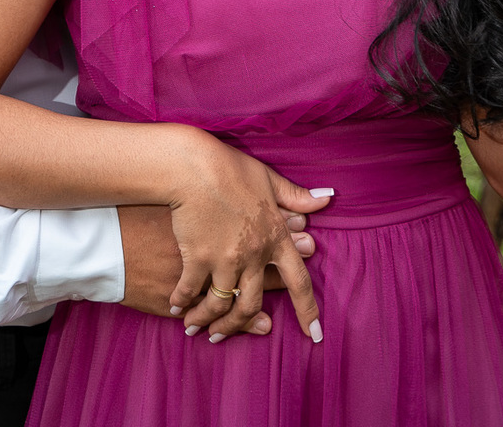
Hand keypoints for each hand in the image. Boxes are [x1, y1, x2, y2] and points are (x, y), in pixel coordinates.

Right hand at [164, 132, 328, 342]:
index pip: (298, 281)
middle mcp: (253, 255)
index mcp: (274, 237)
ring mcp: (225, 260)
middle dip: (237, 324)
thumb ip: (296, 196)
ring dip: (209, 320)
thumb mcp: (268, 179)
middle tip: (224, 333)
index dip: (307, 309)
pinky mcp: (197, 259)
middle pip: (251, 304)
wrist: (193, 166)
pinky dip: (183, 302)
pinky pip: (190, 291)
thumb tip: (325, 200)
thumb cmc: (230, 168)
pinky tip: (177, 307)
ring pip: (221, 304)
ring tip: (196, 328)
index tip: (314, 335)